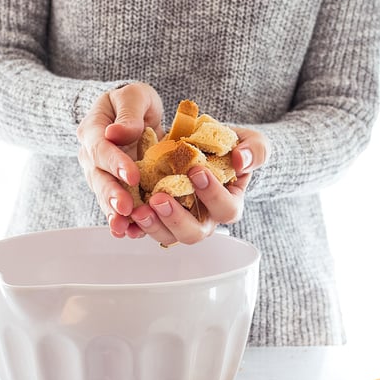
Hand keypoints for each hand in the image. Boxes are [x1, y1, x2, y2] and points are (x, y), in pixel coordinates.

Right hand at [77, 83, 163, 239]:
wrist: (132, 114)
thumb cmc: (133, 102)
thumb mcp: (134, 95)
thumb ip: (128, 112)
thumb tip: (118, 132)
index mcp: (94, 130)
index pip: (101, 148)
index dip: (115, 162)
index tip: (132, 174)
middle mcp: (93, 157)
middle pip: (99, 178)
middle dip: (112, 194)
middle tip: (125, 208)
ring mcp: (102, 175)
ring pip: (105, 197)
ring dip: (114, 214)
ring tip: (124, 229)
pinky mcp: (116, 188)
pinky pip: (116, 207)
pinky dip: (124, 221)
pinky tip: (132, 233)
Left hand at [127, 127, 269, 246]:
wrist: (204, 145)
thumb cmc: (231, 148)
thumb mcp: (251, 143)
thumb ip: (254, 150)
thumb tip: (241, 161)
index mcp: (229, 203)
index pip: (226, 209)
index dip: (213, 195)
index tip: (197, 172)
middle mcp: (205, 219)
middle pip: (195, 233)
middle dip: (176, 218)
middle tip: (160, 197)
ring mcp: (180, 220)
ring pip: (168, 236)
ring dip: (152, 225)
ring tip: (139, 209)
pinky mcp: (158, 216)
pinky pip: (147, 227)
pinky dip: (134, 225)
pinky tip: (125, 215)